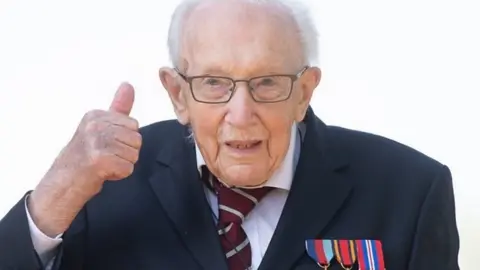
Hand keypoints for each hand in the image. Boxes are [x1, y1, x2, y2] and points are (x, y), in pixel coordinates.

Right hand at [29, 82, 141, 236]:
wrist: (62, 183)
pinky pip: (128, 169)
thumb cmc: (84, 156)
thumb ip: (118, 108)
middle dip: (125, 153)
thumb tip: (128, 84)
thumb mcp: (99, 126)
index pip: (134, 125)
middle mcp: (95, 125)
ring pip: (134, 155)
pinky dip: (119, 175)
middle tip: (105, 156)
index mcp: (96, 115)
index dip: (124, 140)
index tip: (105, 145)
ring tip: (103, 164)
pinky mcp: (100, 160)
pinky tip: (102, 173)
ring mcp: (97, 142)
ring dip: (122, 165)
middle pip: (137, 140)